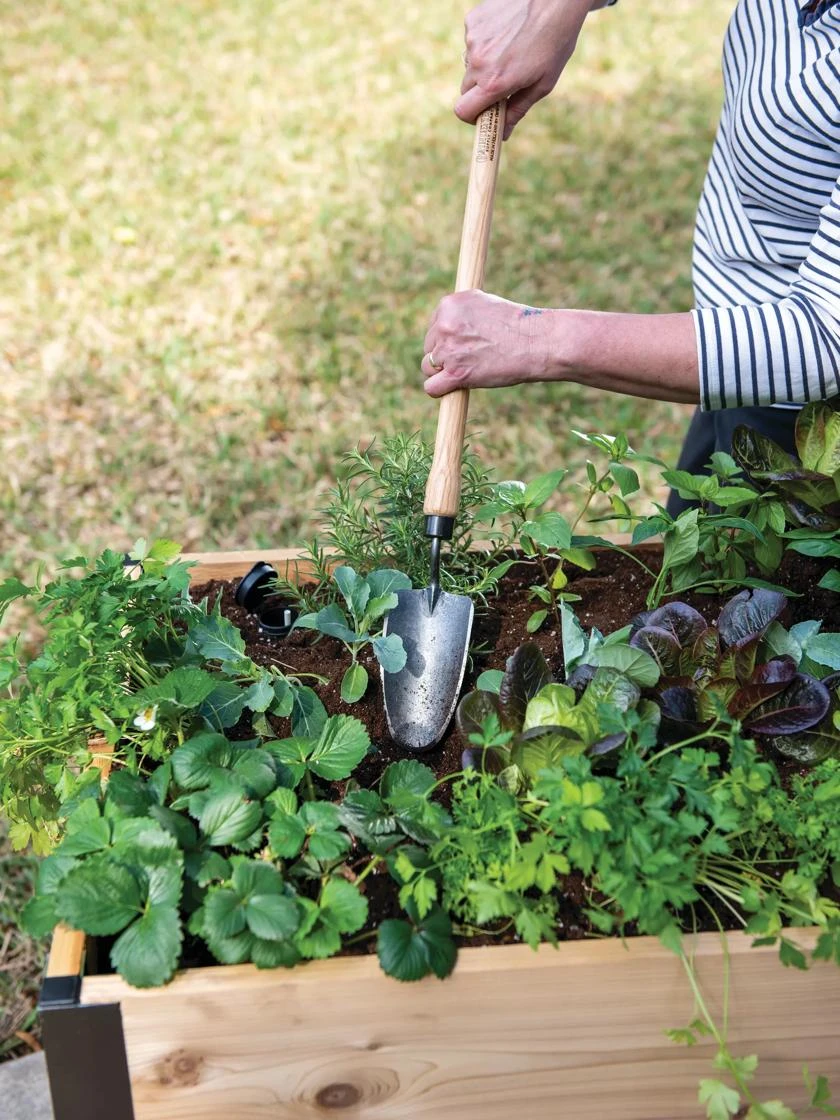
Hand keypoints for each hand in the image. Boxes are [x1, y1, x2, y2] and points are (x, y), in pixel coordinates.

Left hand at [421, 290, 554, 396]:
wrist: (536, 342)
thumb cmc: (517, 325)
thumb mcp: (485, 304)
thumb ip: (463, 312)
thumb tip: (446, 322)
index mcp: (450, 304)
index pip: (434, 325)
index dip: (447, 338)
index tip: (464, 344)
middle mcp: (445, 324)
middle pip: (429, 347)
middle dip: (445, 355)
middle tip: (470, 358)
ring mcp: (448, 350)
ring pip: (428, 367)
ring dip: (443, 373)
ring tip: (468, 370)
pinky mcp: (455, 373)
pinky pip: (431, 387)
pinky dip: (440, 390)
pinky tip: (453, 388)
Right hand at [457, 0, 592, 138]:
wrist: (555, 0)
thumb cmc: (554, 42)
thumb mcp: (542, 84)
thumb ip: (518, 110)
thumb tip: (503, 134)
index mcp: (494, 82)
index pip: (463, 111)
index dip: (473, 117)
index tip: (486, 115)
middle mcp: (478, 62)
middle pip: (465, 90)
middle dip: (480, 93)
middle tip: (502, 87)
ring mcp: (473, 39)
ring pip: (470, 65)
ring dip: (484, 66)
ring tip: (511, 52)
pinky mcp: (473, 21)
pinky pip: (473, 43)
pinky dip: (485, 44)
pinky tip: (506, 34)